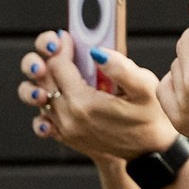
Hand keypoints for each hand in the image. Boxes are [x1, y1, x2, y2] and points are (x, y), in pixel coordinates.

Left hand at [18, 33, 176, 160]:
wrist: (151, 150)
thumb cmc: (150, 116)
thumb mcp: (145, 89)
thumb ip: (121, 68)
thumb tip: (96, 52)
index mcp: (84, 103)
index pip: (58, 66)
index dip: (62, 48)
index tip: (69, 38)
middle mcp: (68, 117)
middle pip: (43, 79)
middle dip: (48, 59)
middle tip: (59, 47)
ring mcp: (64, 129)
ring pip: (37, 96)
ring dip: (41, 80)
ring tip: (53, 69)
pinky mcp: (65, 136)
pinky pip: (41, 118)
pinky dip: (43, 104)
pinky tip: (53, 95)